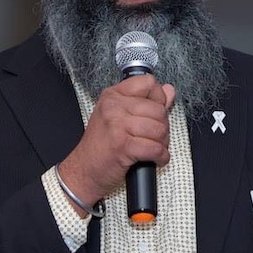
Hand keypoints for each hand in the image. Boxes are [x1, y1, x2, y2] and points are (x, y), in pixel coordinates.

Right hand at [57, 75, 174, 214]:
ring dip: (162, 143)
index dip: (158, 98)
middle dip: (162, 127)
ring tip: (153, 147)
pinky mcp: (123, 146)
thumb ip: (146, 102)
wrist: (84, 170)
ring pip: (159, 129)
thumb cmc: (101, 145)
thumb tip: (168, 90)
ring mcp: (117, 125)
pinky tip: (155, 158)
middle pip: (158, 109)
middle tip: (154, 137)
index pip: (148, 83)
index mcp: (113, 95)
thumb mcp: (119, 116)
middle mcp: (114, 107)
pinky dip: (161, 157)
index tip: (154, 112)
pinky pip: (155, 148)